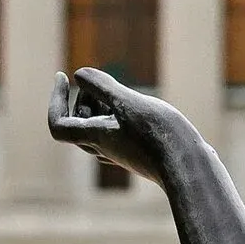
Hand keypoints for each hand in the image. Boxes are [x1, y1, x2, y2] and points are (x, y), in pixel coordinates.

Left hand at [48, 67, 189, 184]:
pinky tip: (142, 108)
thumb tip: (78, 75)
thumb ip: (103, 87)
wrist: (188, 168)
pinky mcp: (137, 153)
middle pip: (79, 121)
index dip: (55, 100)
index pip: (58, 123)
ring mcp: (121, 152)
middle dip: (85, 97)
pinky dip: (120, 115)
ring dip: (103, 105)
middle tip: (105, 82)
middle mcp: (103, 148)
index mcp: (95, 137)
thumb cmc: (159, 136)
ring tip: (127, 94)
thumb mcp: (129, 103)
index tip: (63, 77)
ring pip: (99, 126)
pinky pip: (117, 132)